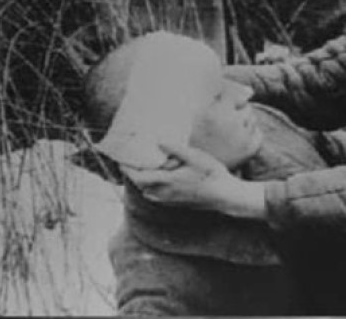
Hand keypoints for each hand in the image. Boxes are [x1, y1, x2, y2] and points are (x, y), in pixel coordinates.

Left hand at [121, 143, 267, 218]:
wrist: (225, 196)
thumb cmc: (212, 174)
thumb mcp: (196, 157)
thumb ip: (176, 149)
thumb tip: (158, 141)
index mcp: (167, 182)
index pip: (138, 177)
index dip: (127, 169)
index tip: (120, 158)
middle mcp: (164, 194)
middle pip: (140, 185)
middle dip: (132, 173)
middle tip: (129, 159)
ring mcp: (169, 200)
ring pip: (147, 192)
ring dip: (142, 180)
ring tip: (142, 167)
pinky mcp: (175, 203)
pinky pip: (155, 196)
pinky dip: (150, 186)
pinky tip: (158, 177)